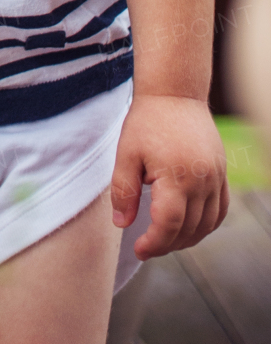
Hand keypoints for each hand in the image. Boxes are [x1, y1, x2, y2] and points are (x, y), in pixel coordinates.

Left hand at [110, 93, 228, 258]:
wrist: (175, 93)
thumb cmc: (147, 121)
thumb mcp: (126, 154)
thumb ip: (124, 191)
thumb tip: (122, 224)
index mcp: (176, 178)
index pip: (169, 226)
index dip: (154, 244)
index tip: (138, 250)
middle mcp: (202, 181)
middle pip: (189, 229)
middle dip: (167, 245)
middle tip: (147, 247)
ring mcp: (216, 178)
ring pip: (207, 224)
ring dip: (188, 239)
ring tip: (165, 240)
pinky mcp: (221, 173)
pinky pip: (220, 209)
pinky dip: (207, 225)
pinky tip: (190, 228)